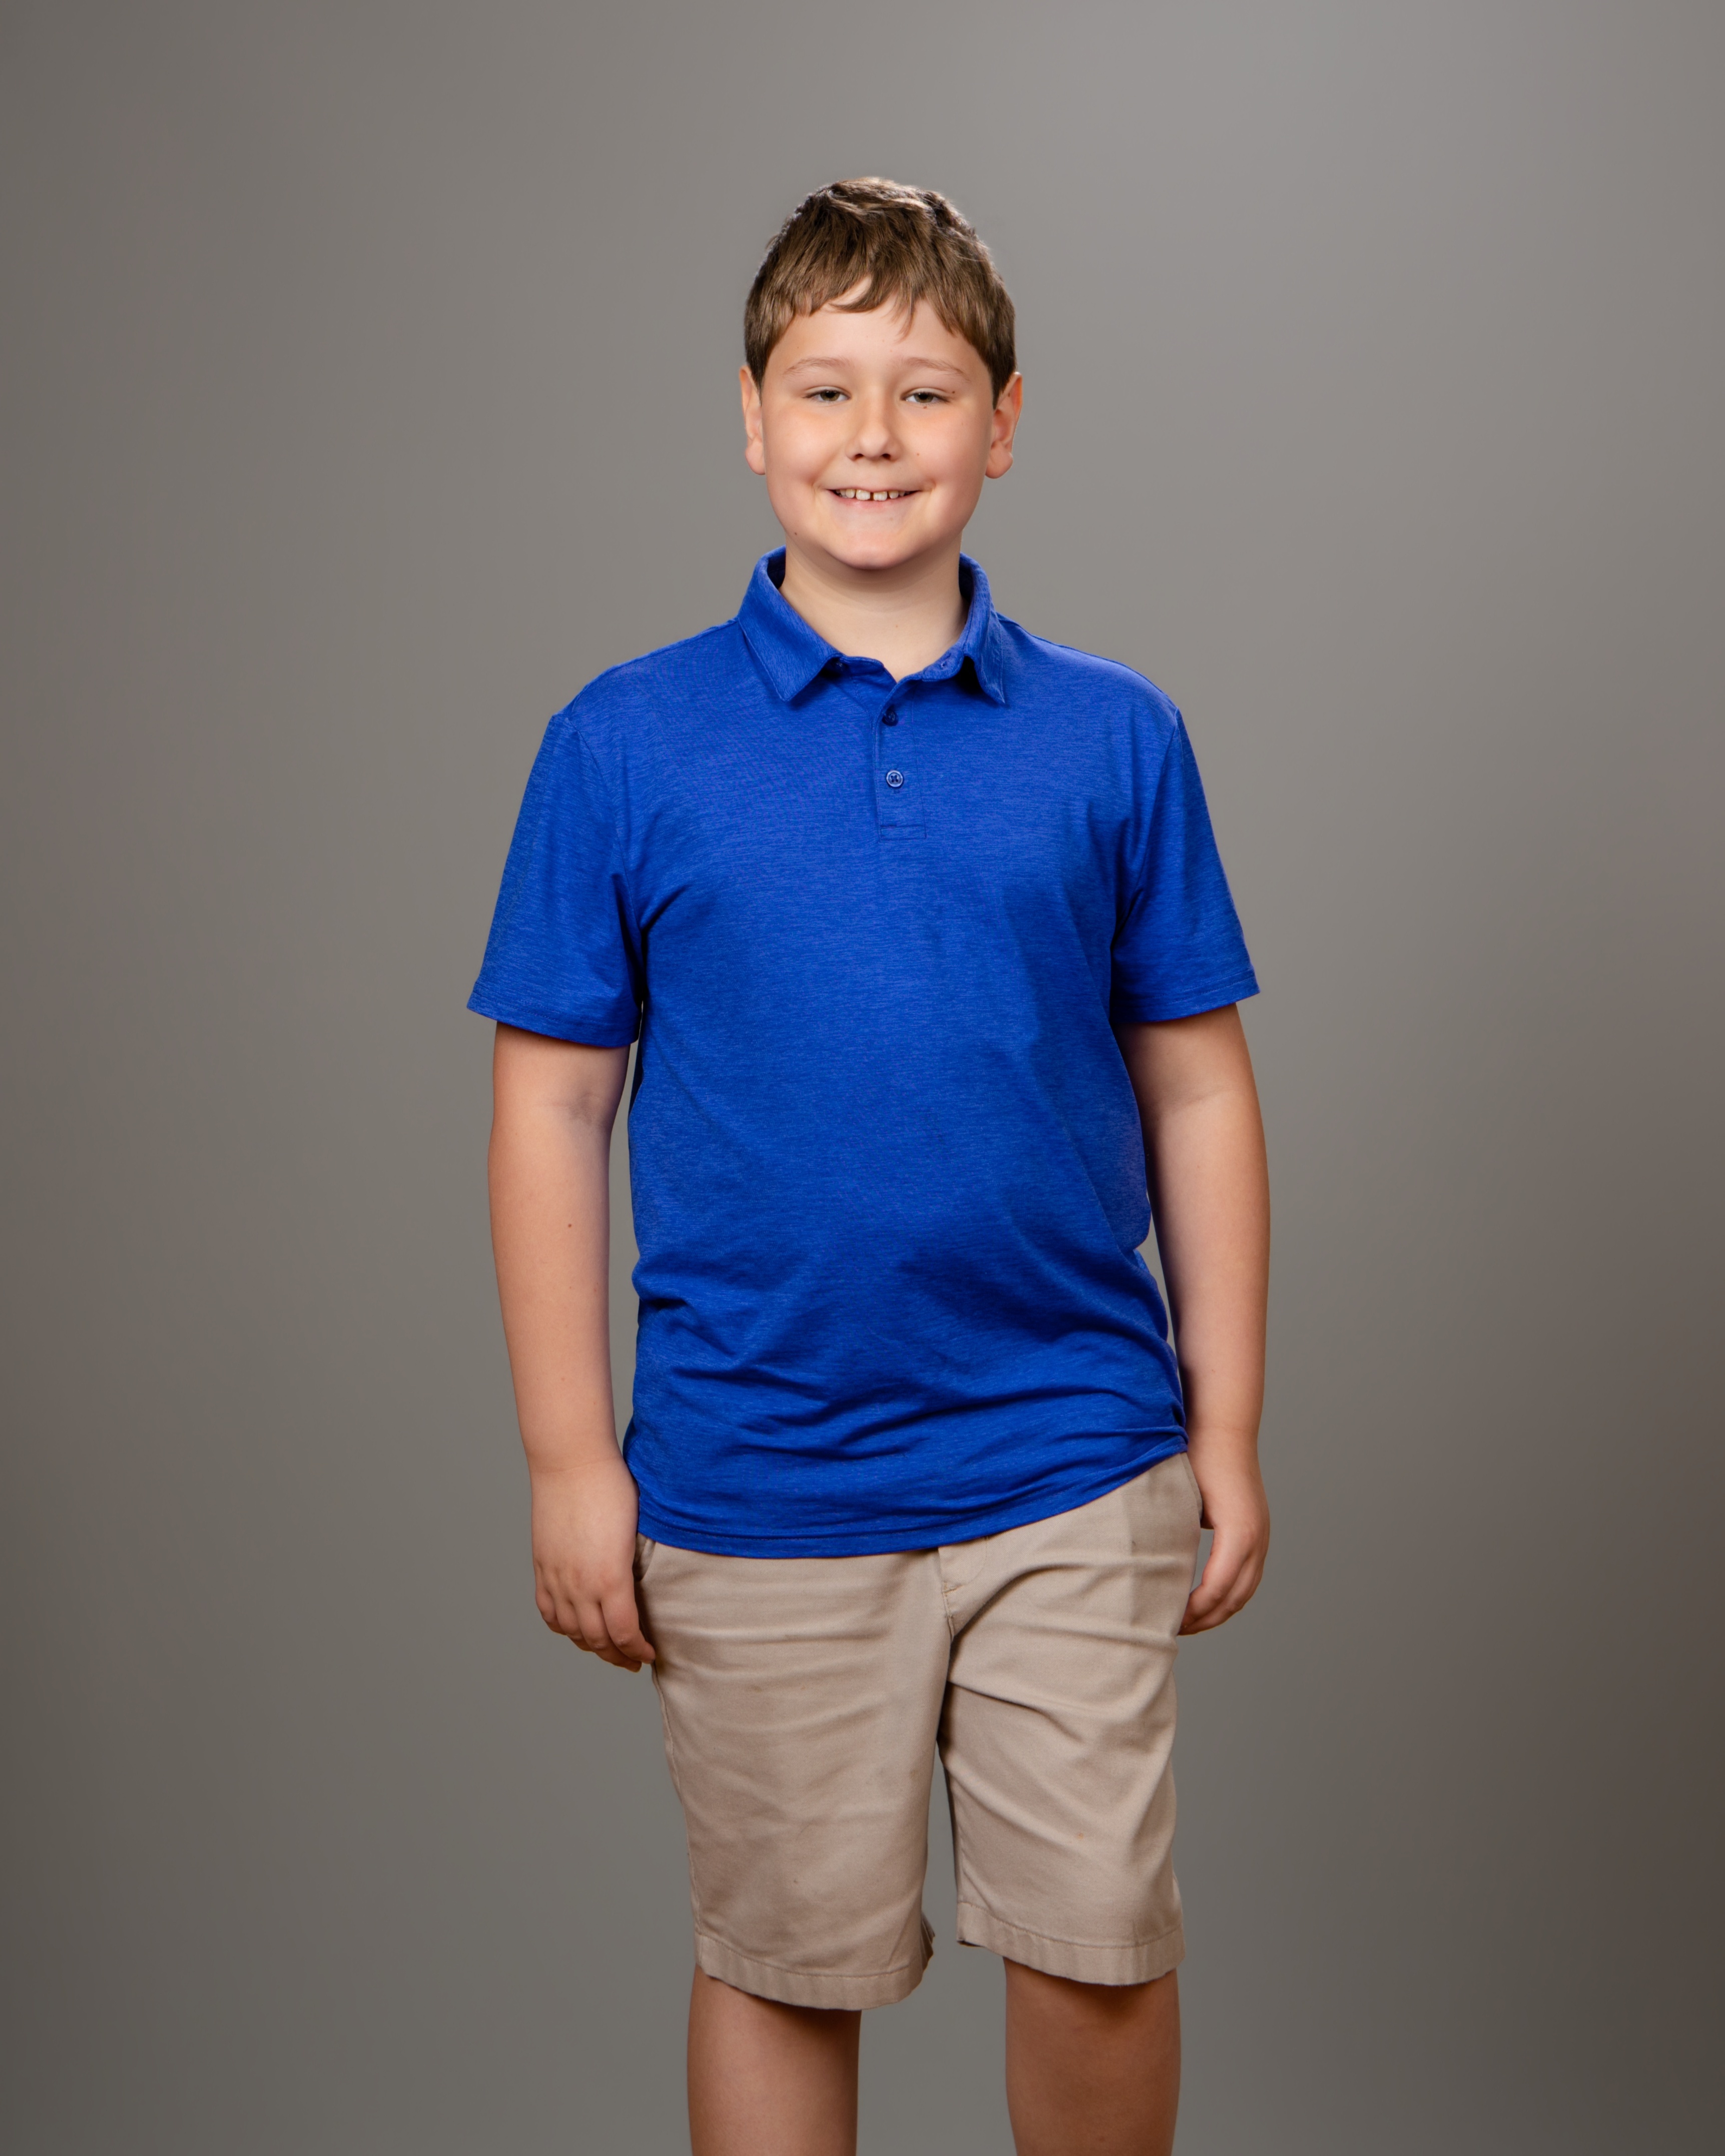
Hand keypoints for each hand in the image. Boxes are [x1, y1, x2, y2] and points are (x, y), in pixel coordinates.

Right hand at [530, 1452, 655, 1671]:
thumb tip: (643, 1594)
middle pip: (597, 1639)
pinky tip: (573, 1628)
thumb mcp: (636, 1533)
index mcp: (610, 1578)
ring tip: (606, 1648)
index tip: (651, 1653)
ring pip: (570, 1630)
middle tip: (633, 1660)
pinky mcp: (542, 1566)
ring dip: (590, 1645)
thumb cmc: (612, 1488)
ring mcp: (557, 1577)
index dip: (639, 1649)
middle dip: (617, 1655)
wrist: (572, 1462)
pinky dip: (561, 1626)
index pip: (624, 1632)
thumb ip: (634, 1570)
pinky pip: (548, 1610)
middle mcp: (580, 1585)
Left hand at [1181, 1436, 1269, 1634]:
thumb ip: (1173, 1535)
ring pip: (1246, 1591)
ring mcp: (1262, 1535)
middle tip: (1171, 1630)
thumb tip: (1149, 1575)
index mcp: (1238, 1533)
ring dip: (1219, 1610)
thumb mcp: (1181, 1498)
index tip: (1166, 1621)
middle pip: (1235, 1598)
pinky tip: (1204, 1599)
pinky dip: (1229, 1594)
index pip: (1217, 1589)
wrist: (1224, 1426)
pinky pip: (1249, 1575)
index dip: (1192, 1612)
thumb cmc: (1197, 1456)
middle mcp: (1257, 1538)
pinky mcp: (1258, 1531)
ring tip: (1187, 1621)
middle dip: (1205, 1619)